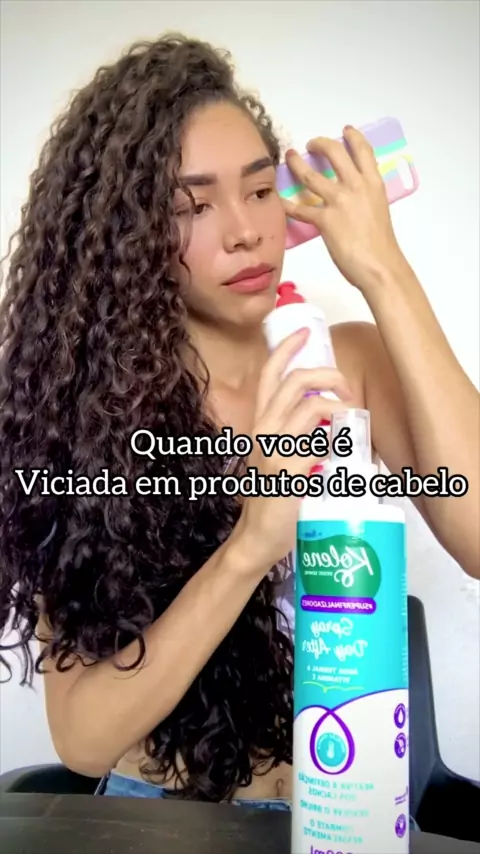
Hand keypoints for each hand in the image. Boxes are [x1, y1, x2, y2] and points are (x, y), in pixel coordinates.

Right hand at [235, 328, 353, 569]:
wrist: (257, 535)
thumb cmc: (270, 499)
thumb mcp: (275, 458)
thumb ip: (293, 437)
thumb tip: (326, 422)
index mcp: (259, 424)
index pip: (270, 375)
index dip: (287, 349)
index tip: (305, 331)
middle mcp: (263, 429)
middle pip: (293, 379)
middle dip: (326, 372)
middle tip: (345, 385)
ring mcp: (275, 446)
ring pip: (308, 401)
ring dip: (337, 399)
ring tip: (351, 412)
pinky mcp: (290, 465)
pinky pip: (317, 433)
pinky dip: (336, 428)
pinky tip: (344, 439)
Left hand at [282, 126, 407, 291]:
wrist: (380, 266)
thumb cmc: (381, 246)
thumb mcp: (378, 211)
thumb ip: (365, 199)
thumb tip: (354, 199)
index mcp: (373, 184)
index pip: (363, 151)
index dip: (353, 137)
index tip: (345, 130)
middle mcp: (356, 186)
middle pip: (334, 153)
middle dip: (320, 143)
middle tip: (310, 144)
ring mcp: (339, 201)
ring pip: (310, 175)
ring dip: (296, 163)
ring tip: (289, 158)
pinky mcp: (325, 220)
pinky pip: (300, 209)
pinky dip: (288, 204)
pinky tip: (280, 201)